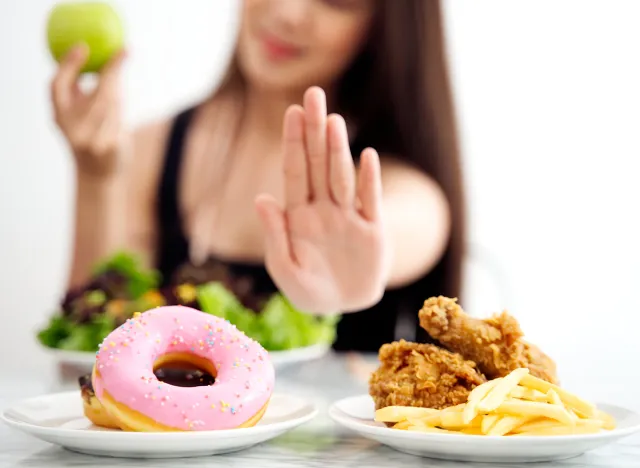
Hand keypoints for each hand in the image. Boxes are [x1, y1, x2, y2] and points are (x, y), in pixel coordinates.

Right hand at [50, 44, 126, 179]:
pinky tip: (123, 115)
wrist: (97, 174)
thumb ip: (83, 91)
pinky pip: (122, 120)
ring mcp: (90, 140)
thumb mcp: (78, 114)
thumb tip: (101, 57)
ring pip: (113, 106)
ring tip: (121, 90)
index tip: (83, 46)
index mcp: (59, 116)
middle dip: (112, 70)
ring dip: (120, 93)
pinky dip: (124, 114)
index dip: (67, 65)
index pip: (57, 86)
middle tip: (125, 51)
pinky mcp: (110, 148)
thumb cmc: (89, 136)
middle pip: (96, 93)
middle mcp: (71, 128)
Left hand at [255, 87, 387, 313]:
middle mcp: (323, 208)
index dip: (293, 142)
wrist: (341, 307)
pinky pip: (371, 200)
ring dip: (338, 150)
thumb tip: (262, 197)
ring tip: (334, 121)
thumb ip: (275, 233)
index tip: (291, 112)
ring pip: (342, 176)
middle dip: (315, 131)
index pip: (295, 171)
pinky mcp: (372, 230)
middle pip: (318, 163)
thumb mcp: (284, 267)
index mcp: (298, 215)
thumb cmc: (307, 290)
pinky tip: (367, 156)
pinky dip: (370, 179)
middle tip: (314, 95)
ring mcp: (349, 216)